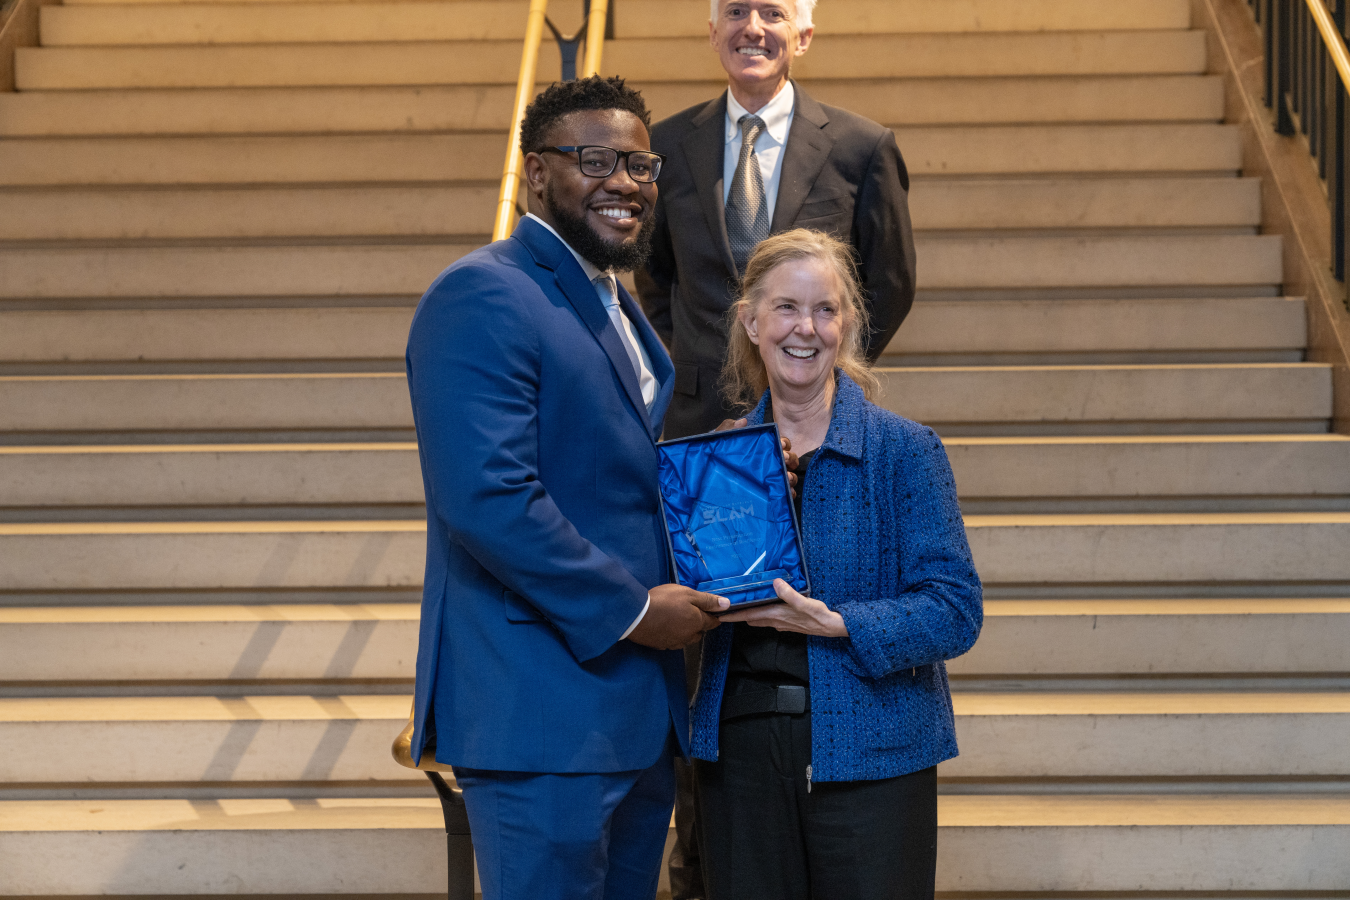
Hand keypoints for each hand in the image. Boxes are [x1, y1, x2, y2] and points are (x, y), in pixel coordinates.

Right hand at [627, 584, 728, 649]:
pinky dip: (673, 635)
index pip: (712, 622)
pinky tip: (666, 628)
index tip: (713, 612)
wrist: (637, 616)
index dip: (714, 616)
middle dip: (699, 624)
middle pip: (700, 632)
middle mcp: (689, 636)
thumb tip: (727, 605)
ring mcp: (675, 643)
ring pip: (687, 638)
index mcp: (698, 623)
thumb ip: (707, 601)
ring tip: (679, 621)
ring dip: (687, 631)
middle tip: (692, 613)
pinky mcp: (662, 645)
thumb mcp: (688, 594)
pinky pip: (673, 641)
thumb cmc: (664, 601)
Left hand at [714, 418, 798, 493]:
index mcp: (759, 450)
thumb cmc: (711, 462)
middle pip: (788, 459)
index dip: (784, 443)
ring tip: (786, 478)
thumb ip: (727, 430)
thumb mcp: (717, 444)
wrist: (701, 483)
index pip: (779, 443)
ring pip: (788, 477)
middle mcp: (766, 464)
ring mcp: (767, 481)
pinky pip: (783, 495)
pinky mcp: (766, 496)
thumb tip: (742, 422)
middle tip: (783, 460)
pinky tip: (786, 494)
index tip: (781, 445)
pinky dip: (789, 495)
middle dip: (790, 459)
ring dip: (791, 477)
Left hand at [718, 578, 846, 636]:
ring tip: (738, 608)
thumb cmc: (818, 615)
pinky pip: (768, 619)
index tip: (718, 616)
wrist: (831, 627)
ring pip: (758, 620)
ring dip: (747, 615)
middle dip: (737, 616)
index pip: (749, 615)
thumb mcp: (804, 603)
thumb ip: (789, 594)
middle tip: (724, 610)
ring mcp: (781, 623)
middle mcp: (775, 621)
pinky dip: (759, 614)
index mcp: (776, 615)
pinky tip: (762, 608)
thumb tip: (776, 583)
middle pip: (750, 618)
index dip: (733, 616)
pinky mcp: (787, 623)